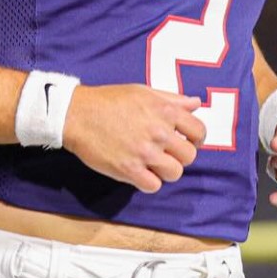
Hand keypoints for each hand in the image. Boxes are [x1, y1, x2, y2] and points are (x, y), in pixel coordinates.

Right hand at [63, 83, 205, 191]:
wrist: (77, 114)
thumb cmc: (109, 100)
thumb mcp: (143, 91)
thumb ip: (172, 99)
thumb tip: (196, 103)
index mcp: (165, 110)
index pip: (199, 131)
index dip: (196, 139)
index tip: (187, 141)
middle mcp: (159, 132)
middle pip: (189, 156)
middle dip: (180, 156)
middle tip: (166, 153)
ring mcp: (145, 152)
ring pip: (174, 173)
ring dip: (165, 170)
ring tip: (152, 163)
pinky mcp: (129, 170)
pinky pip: (153, 186)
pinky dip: (148, 182)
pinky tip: (139, 172)